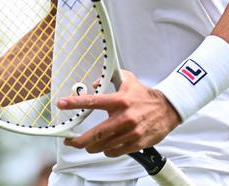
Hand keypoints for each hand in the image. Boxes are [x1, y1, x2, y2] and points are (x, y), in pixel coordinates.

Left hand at [57, 70, 179, 156]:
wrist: (167, 108)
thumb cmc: (144, 95)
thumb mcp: (127, 79)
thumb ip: (110, 77)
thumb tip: (95, 83)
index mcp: (119, 100)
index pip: (93, 101)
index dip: (75, 103)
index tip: (61, 104)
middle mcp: (124, 117)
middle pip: (96, 133)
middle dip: (80, 140)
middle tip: (71, 141)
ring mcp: (131, 132)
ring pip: (104, 145)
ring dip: (92, 147)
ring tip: (88, 144)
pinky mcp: (137, 142)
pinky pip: (116, 151)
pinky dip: (107, 150)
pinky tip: (106, 146)